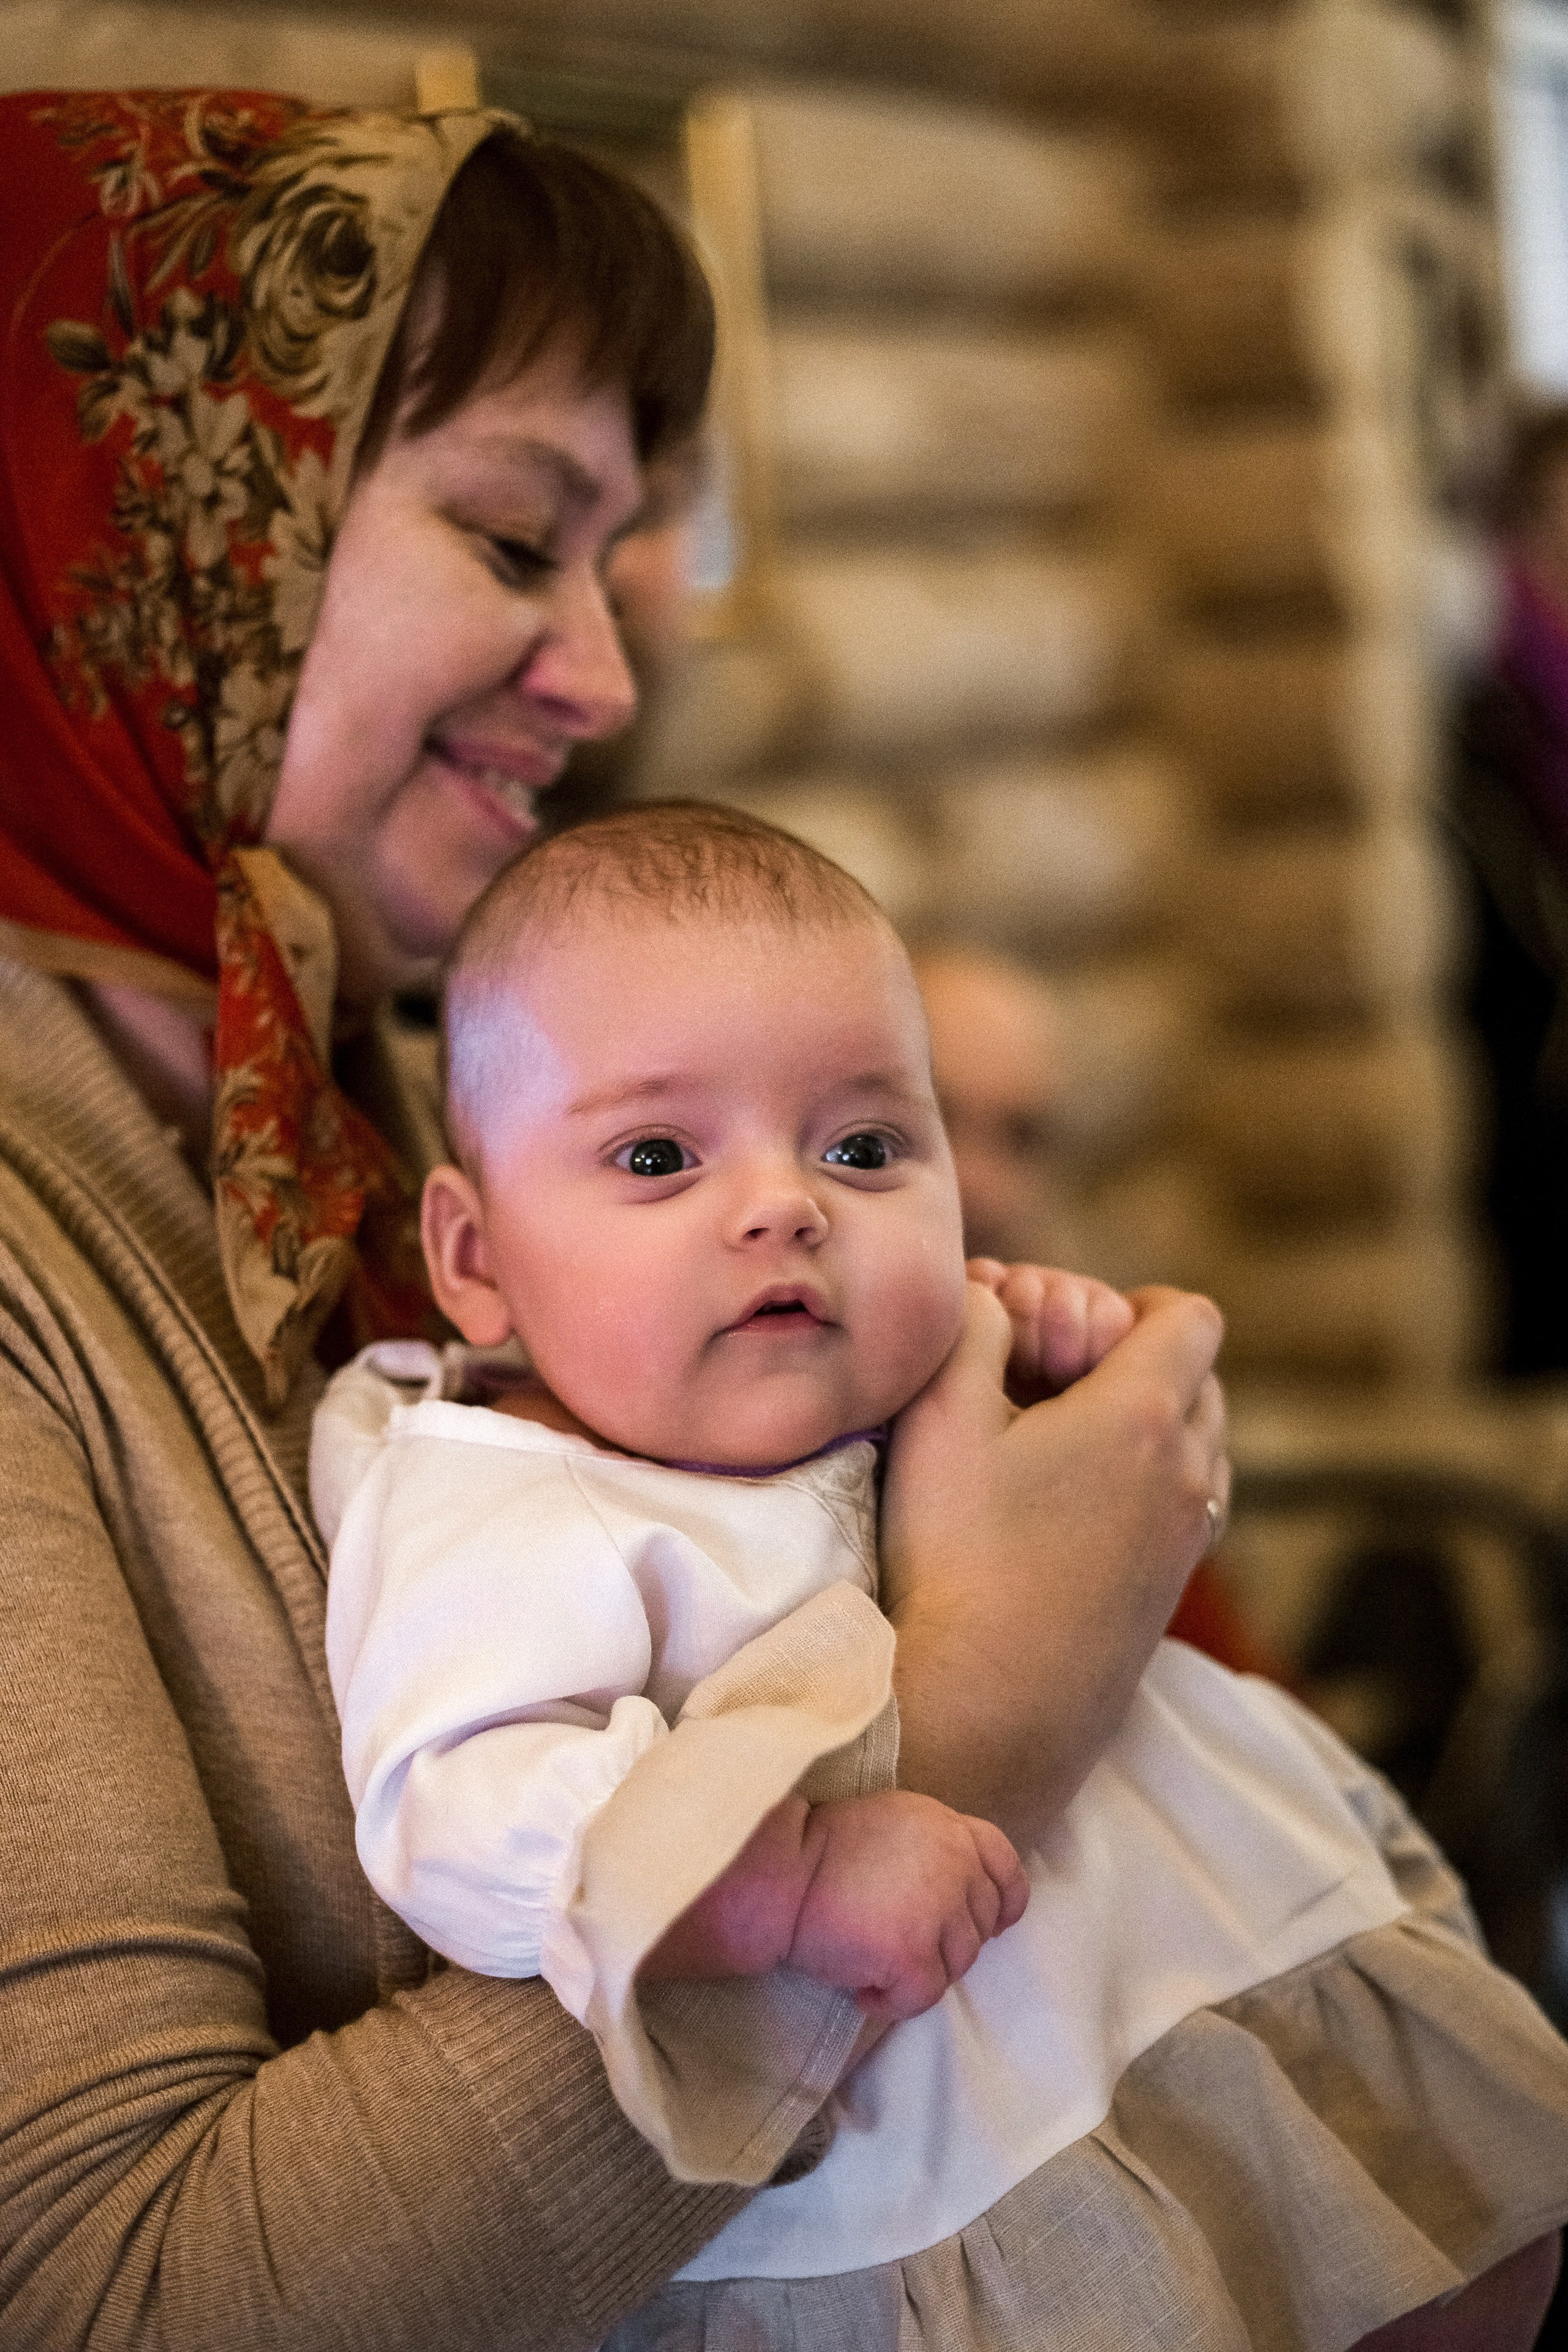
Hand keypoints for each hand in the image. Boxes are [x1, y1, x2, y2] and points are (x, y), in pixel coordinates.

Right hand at [788, 1791, 1027, 2019]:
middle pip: (981, 1924)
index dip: (1004, 1901)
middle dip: (947, 1943)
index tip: (993, 1923)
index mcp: (947, 1826)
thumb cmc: (818, 1849)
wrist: (777, 1873)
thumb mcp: (892, 1821)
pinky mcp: (911, 1953)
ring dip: (920, 1972)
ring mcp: (937, 1909)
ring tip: (873, 1962)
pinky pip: (922, 1997)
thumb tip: (957, 1892)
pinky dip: (893, 2003)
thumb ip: (934, 1848)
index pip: (1004, 1865)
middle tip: (899, 1942)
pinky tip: (862, 1990)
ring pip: (957, 1965)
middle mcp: (954, 1862)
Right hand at [882, 1282, 1226, 1846]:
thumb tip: (992, 1292)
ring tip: (1060, 1443)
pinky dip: (1150, 1482)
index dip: (1134, 1303)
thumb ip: (971, 1323)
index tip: (1071, 1329)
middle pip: (1201, 1376)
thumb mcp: (940, 1415)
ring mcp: (1188, 1538)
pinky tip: (1072, 1506)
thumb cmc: (956, 1557)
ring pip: (1200, 1442)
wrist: (986, 1706)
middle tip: (1055, 1380)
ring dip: (1149, 1423)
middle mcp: (1190, 1472)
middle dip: (1138, 1358)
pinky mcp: (1171, 1591)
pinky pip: (1189, 1503)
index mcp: (1143, 1414)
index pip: (1191, 1317)